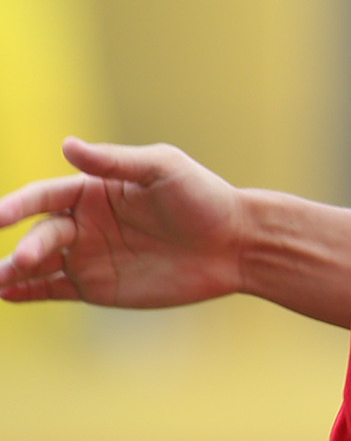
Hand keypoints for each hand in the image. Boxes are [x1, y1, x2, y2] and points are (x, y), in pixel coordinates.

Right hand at [0, 138, 244, 306]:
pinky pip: (52, 290)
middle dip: (26, 247)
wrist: (236, 244)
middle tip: (21, 260)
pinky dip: (27, 293)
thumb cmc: (204, 198)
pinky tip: (7, 295)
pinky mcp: (96, 287)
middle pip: (42, 233)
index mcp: (93, 190)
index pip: (45, 195)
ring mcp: (87, 256)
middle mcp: (83, 222)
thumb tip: (67, 144)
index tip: (0, 215)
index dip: (19, 204)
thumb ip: (115, 162)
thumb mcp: (164, 169)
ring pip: (39, 264)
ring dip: (13, 272)